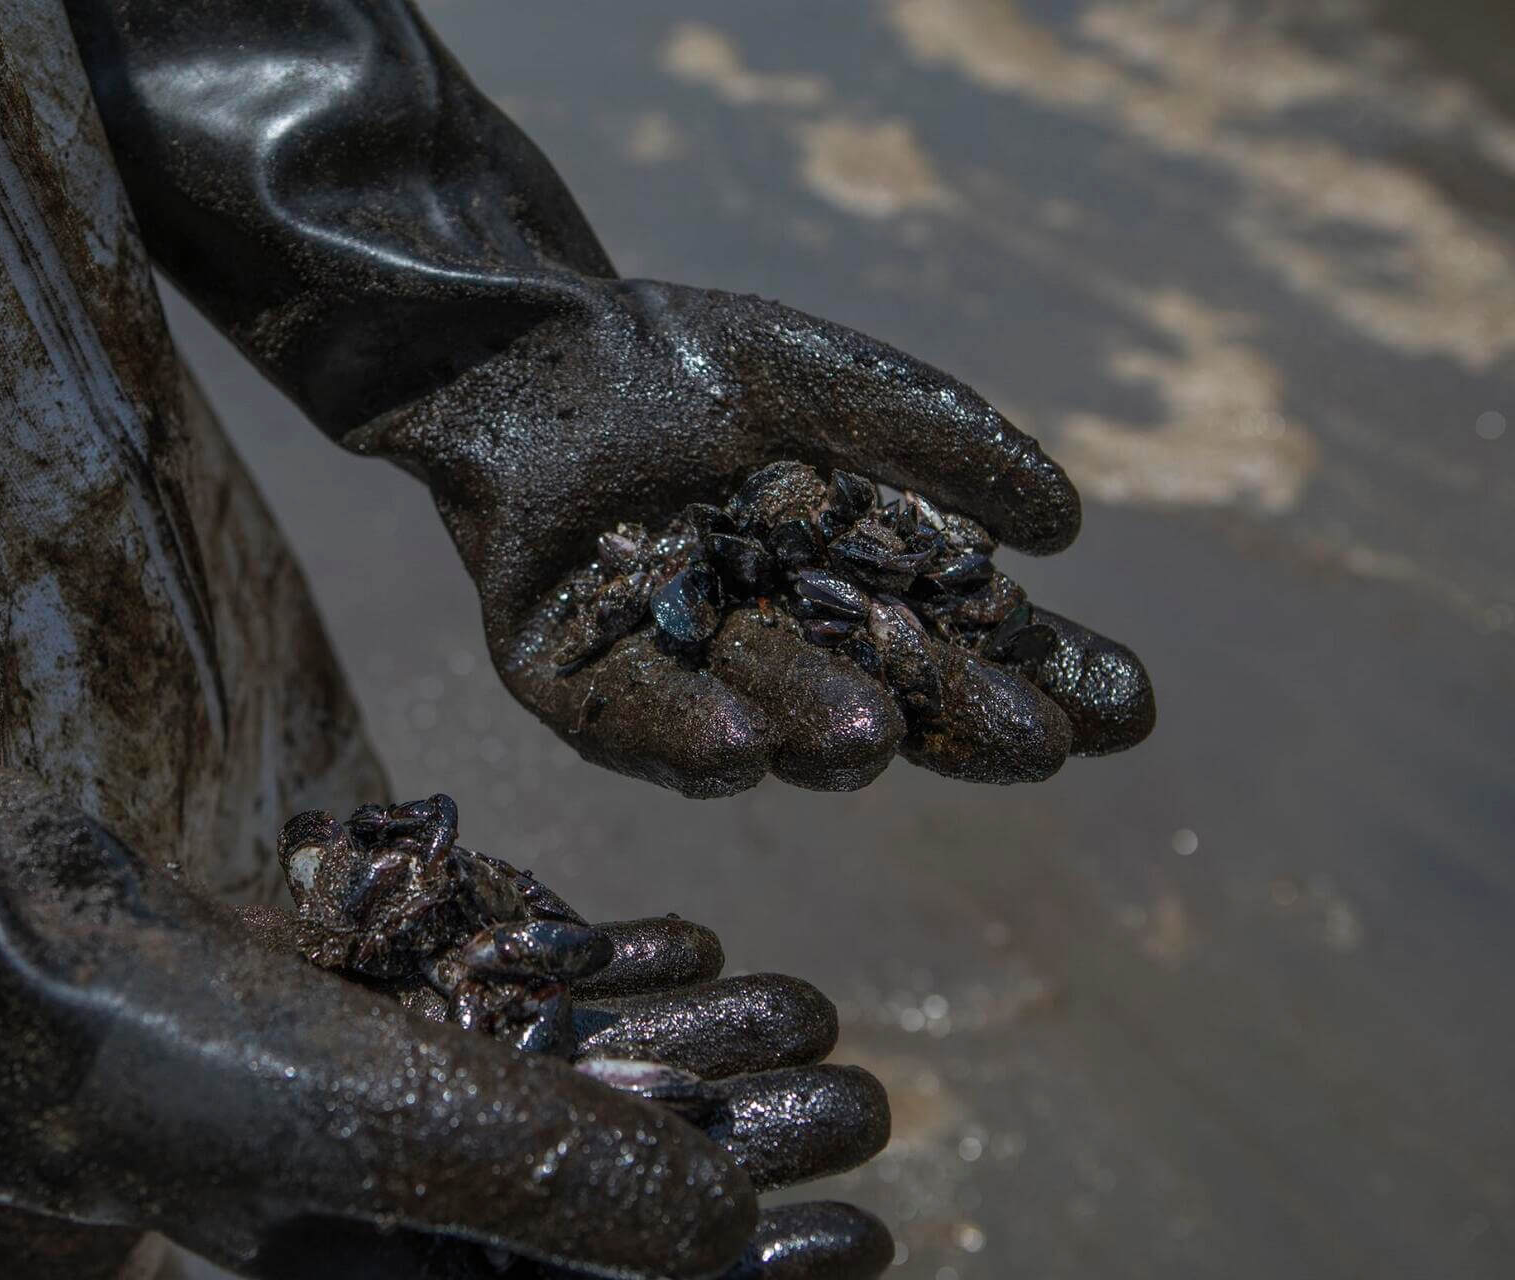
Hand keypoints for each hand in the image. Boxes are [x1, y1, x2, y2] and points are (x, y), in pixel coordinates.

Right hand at [0, 494, 871, 1278]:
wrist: (5, 940)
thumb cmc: (168, 1062)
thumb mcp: (378, 1132)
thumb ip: (553, 1177)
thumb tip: (726, 1231)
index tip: (870, 1236)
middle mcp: (398, 1213)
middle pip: (615, 1189)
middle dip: (743, 1142)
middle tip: (867, 1094)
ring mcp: (379, 1107)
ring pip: (573, 1083)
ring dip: (688, 1049)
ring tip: (810, 1004)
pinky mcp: (361, 1013)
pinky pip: (506, 1002)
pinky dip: (593, 978)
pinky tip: (685, 948)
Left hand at [354, 280, 1153, 796]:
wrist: (522, 341)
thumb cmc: (681, 361)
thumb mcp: (826, 385)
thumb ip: (936, 441)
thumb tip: (1067, 526)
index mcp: (843, 579)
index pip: (960, 638)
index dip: (1039, 673)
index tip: (1124, 708)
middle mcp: (774, 636)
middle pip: (878, 693)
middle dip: (953, 719)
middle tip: (1033, 741)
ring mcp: (673, 665)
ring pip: (759, 714)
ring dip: (817, 729)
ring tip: (871, 737)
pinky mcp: (572, 679)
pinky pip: (625, 722)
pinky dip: (677, 737)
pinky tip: (738, 751)